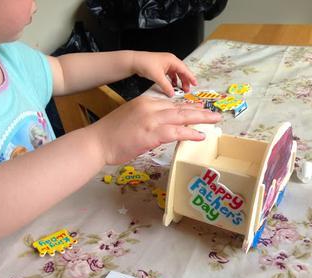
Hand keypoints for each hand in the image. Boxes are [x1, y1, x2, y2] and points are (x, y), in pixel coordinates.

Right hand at [89, 96, 220, 164]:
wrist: (97, 142)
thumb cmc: (109, 134)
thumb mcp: (129, 118)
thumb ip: (144, 118)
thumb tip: (158, 126)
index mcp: (144, 102)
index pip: (170, 103)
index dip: (186, 106)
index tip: (198, 108)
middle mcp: (150, 107)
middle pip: (180, 107)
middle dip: (199, 110)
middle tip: (214, 112)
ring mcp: (152, 119)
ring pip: (182, 117)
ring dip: (201, 118)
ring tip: (214, 120)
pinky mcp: (152, 134)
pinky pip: (177, 132)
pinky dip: (190, 133)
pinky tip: (201, 135)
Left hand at [132, 51, 196, 96]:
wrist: (135, 61)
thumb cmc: (146, 64)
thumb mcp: (157, 76)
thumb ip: (166, 86)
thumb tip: (172, 94)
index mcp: (172, 60)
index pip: (185, 69)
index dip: (190, 77)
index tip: (195, 84)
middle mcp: (170, 61)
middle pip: (181, 72)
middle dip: (185, 81)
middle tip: (187, 90)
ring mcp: (165, 65)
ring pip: (176, 74)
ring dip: (178, 81)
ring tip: (180, 89)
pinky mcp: (161, 69)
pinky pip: (169, 75)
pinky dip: (172, 81)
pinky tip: (171, 86)